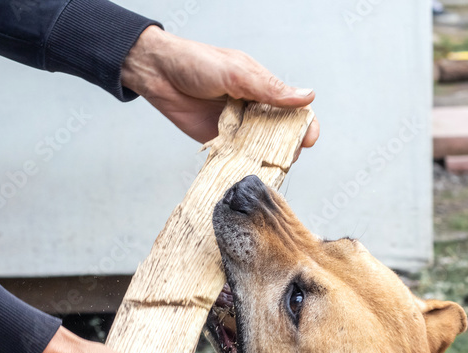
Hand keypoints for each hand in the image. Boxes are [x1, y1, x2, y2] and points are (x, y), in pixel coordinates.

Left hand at [121, 26, 319, 147]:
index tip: (308, 139)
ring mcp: (238, 127)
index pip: (294, 110)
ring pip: (262, 148)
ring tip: (268, 165)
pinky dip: (246, 165)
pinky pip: (239, 157)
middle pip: (282, 134)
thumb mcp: (238, 73)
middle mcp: (254, 109)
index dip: (305, 125)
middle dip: (288, 146)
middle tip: (285, 155)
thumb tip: (307, 97)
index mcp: (263, 89)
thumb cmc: (197, 64)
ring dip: (268, 158)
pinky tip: (249, 172)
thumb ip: (270, 90)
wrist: (158, 74)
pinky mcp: (220, 142)